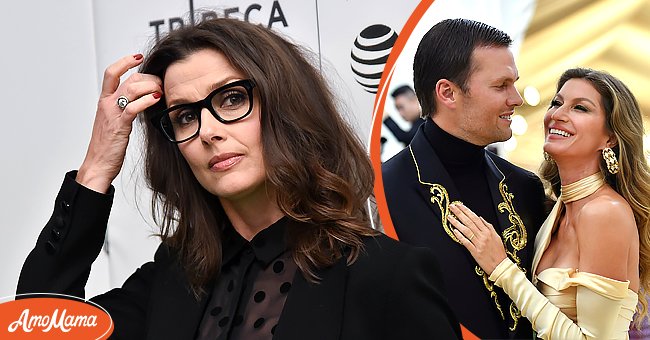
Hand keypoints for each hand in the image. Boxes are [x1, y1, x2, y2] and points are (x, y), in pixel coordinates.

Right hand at [77, 54, 162, 192]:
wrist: (98, 164)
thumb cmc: (108, 146)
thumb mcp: (116, 121)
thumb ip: (125, 107)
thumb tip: (143, 98)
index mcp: (105, 101)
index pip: (112, 72)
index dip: (125, 61)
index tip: (138, 57)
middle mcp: (107, 104)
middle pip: (129, 79)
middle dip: (149, 78)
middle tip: (160, 84)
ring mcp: (112, 113)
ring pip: (132, 88)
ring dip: (151, 87)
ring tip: (160, 92)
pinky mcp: (119, 125)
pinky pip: (133, 107)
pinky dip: (146, 101)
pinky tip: (155, 100)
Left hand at [447, 203, 506, 274]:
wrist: (500, 266)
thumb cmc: (499, 252)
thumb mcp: (497, 236)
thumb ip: (488, 226)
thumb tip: (480, 218)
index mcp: (488, 232)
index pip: (475, 218)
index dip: (466, 210)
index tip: (459, 205)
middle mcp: (483, 236)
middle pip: (469, 222)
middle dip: (460, 213)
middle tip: (452, 206)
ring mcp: (479, 244)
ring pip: (466, 231)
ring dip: (457, 223)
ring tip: (449, 217)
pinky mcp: (475, 252)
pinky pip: (466, 242)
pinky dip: (460, 236)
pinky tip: (454, 231)